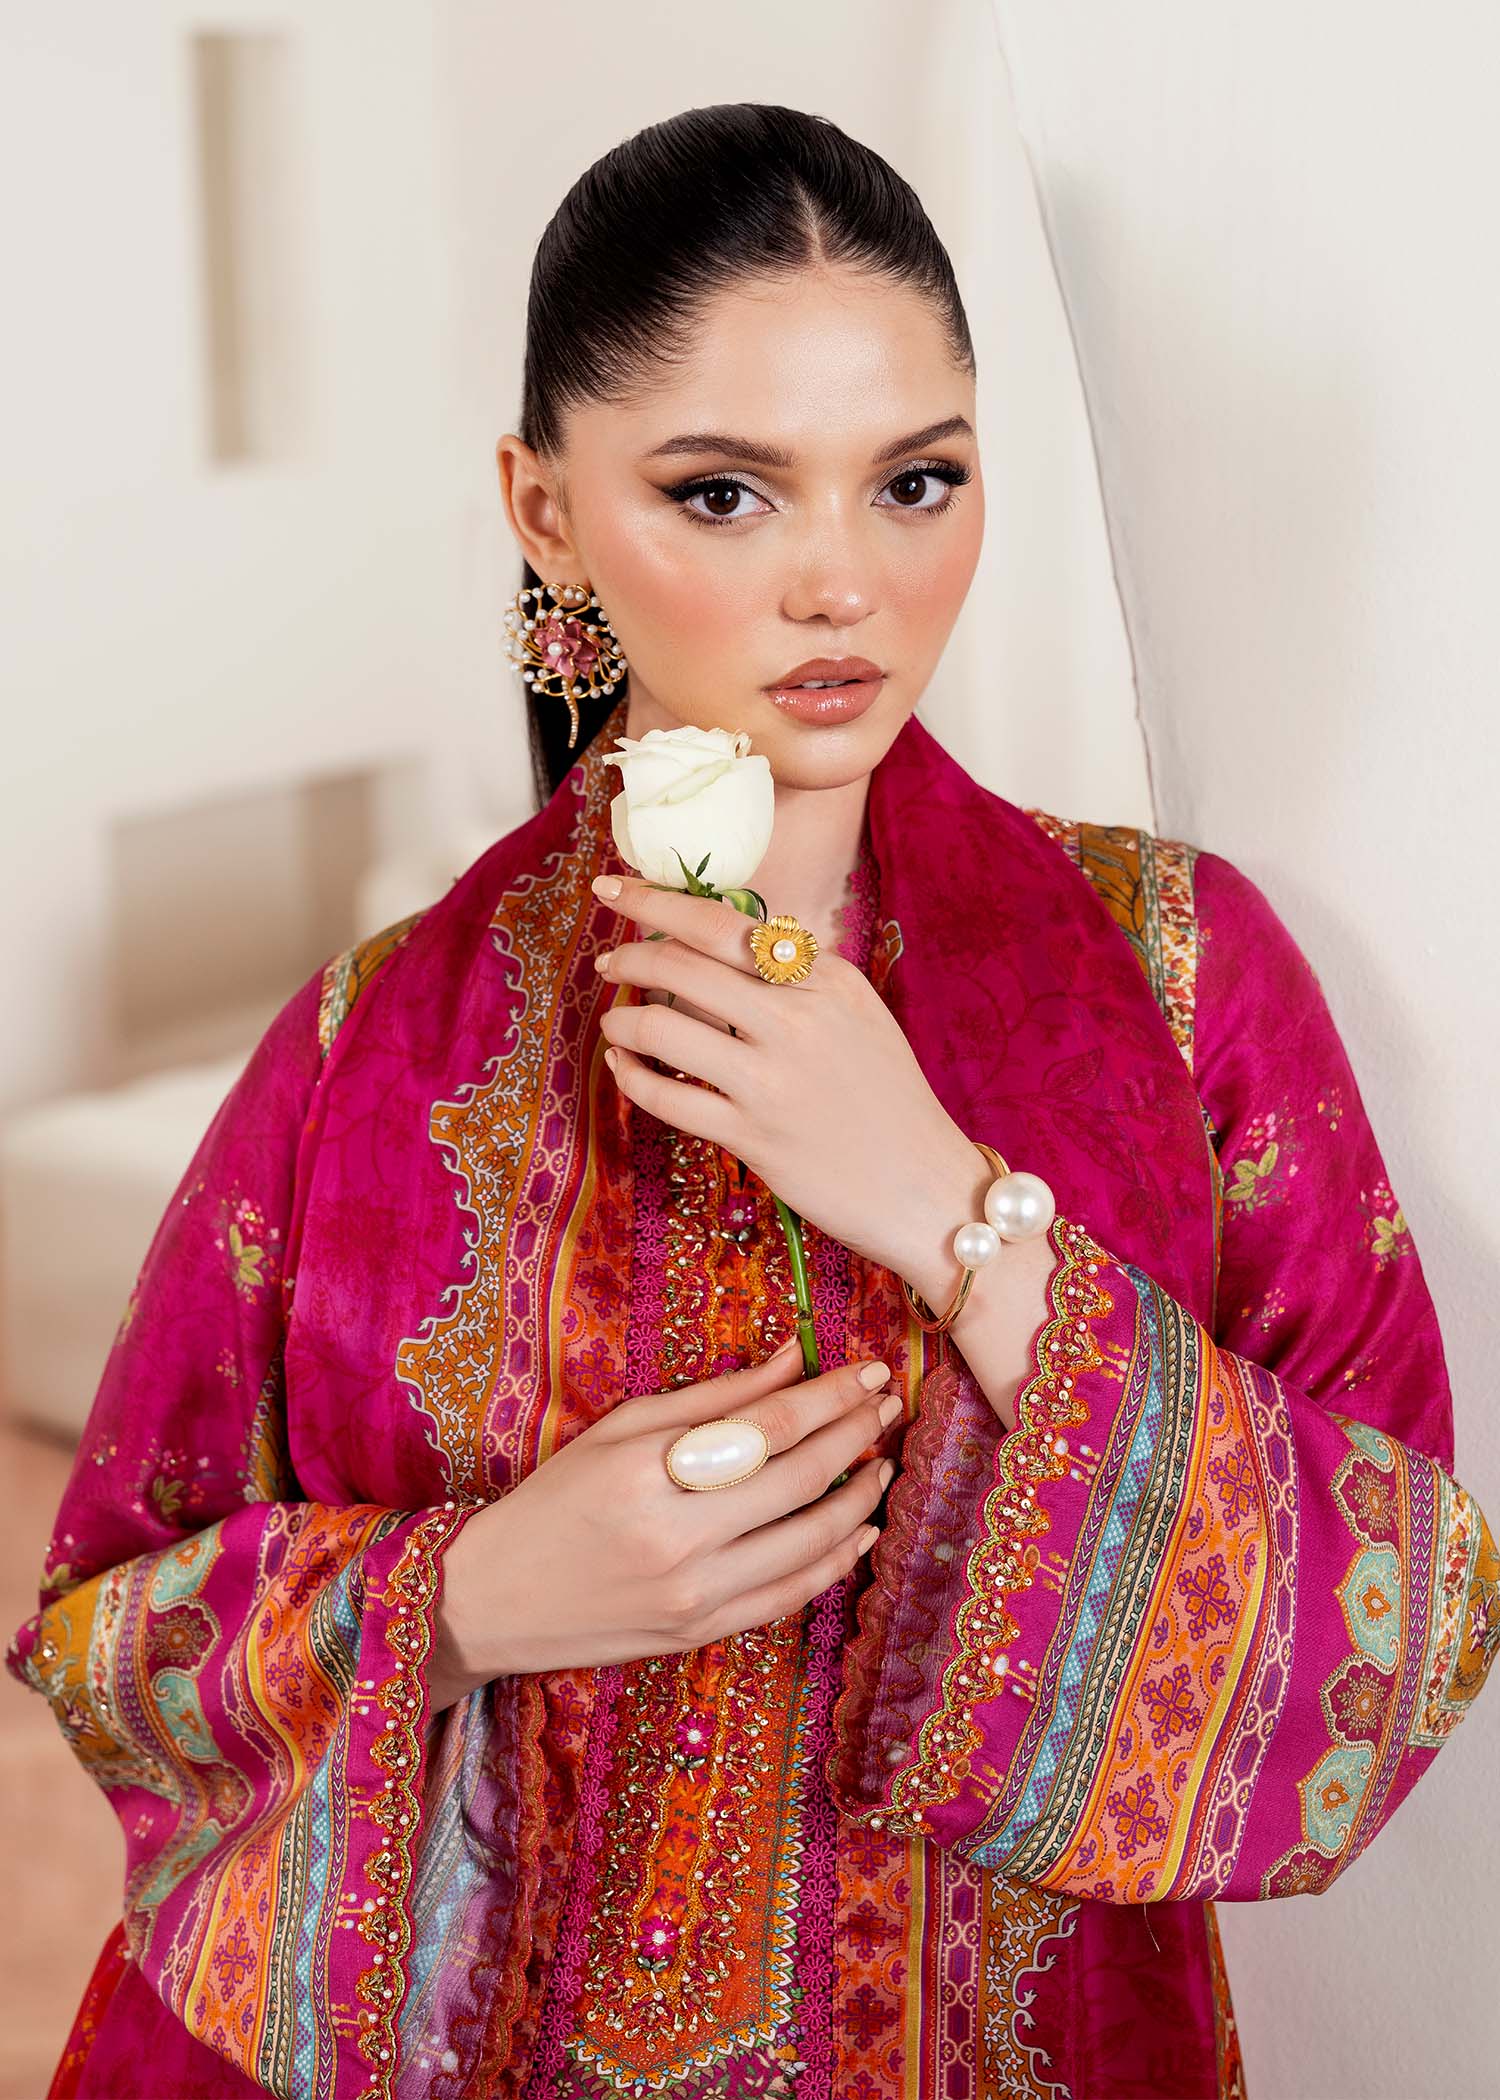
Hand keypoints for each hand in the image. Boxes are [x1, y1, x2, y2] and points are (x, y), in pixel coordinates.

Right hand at [428, 1341, 902, 1706]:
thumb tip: (791, 1359)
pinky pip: (789, 1596)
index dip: (831, 1394)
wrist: (494, 1598)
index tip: (871, 1370)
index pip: (769, 1425)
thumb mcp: (619, 1429)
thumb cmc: (554, 1499)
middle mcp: (676, 1536)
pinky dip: (834, 1562)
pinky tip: (859, 1529)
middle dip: (857, 1435)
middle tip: (889, 1405)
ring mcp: (693, 1594)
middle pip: (800, 1478)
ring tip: (883, 1462)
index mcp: (649, 1471)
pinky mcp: (700, 1634)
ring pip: (809, 1541)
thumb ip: (713, 1397)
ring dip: (859, 1497)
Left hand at [590, 872, 980, 1285]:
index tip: (616, 891)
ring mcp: (773, 1079)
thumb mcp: (859, 1015)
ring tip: (617, 1024)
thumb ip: (799, 977)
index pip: (723, 923)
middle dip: (629, 958)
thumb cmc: (890, 1100)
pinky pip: (666, 1097)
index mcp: (828, 979)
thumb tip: (722, 941)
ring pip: (664, 1026)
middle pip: (683, 964)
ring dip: (624, 1019)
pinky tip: (625, 1069)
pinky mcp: (753, 1136)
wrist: (926, 1187)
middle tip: (609, 964)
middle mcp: (798, 1019)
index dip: (656, 902)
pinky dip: (632, 1077)